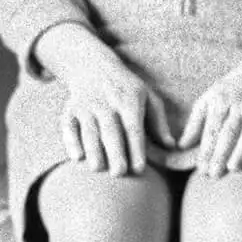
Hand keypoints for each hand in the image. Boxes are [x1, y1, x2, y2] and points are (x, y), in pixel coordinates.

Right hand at [43, 30, 173, 176]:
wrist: (94, 67)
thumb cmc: (127, 89)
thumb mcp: (148, 98)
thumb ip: (160, 123)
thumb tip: (172, 147)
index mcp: (129, 102)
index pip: (133, 128)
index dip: (136, 148)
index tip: (139, 169)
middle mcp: (106, 104)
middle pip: (111, 131)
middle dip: (114, 152)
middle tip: (119, 174)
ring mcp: (86, 106)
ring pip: (89, 130)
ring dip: (92, 149)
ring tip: (98, 168)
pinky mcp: (70, 110)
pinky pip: (69, 126)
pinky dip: (71, 141)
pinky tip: (77, 157)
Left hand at [178, 55, 241, 176]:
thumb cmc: (233, 87)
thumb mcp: (210, 97)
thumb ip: (196, 122)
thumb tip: (181, 146)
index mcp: (222, 99)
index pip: (212, 129)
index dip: (206, 149)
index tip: (200, 168)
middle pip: (229, 132)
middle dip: (221, 154)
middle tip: (214, 175)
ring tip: (233, 168)